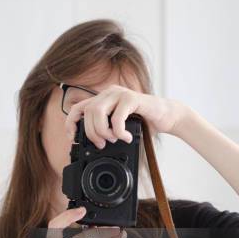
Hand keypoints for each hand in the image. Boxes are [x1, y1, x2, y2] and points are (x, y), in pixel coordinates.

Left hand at [64, 84, 188, 148]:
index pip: (78, 108)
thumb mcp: (119, 126)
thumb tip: (91, 143)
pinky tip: (126, 137)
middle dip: (92, 132)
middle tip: (102, 144)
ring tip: (114, 139)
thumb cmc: (143, 122)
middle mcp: (109, 93)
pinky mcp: (132, 98)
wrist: (167, 116)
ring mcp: (120, 94)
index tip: (72, 138)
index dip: (71, 122)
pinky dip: (119, 131)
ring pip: (98, 111)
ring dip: (103, 130)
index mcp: (103, 99)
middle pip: (88, 112)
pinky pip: (117, 116)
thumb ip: (105, 129)